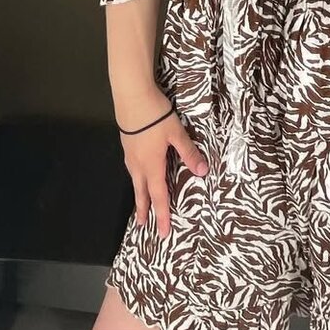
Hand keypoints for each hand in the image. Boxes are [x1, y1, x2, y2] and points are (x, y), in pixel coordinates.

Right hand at [116, 85, 208, 238]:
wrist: (131, 95)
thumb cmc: (155, 115)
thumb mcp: (176, 133)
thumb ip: (189, 152)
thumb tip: (202, 171)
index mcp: (152, 164)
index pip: (159, 196)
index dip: (162, 215)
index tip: (163, 233)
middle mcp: (138, 163)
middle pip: (141, 192)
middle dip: (144, 210)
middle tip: (143, 226)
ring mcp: (129, 153)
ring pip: (134, 180)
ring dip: (138, 195)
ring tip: (139, 203)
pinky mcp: (126, 143)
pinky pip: (131, 167)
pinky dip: (135, 178)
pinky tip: (138, 172)